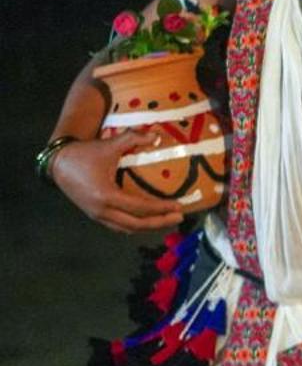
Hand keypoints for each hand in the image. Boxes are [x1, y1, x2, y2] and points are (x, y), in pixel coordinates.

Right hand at [51, 131, 186, 233]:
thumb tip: (157, 136)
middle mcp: (102, 210)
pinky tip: (147, 222)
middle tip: (179, 217)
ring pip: (128, 229)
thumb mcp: (109, 145)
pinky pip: (118, 227)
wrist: (57, 163)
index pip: (141, 208)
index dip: (162, 208)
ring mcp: (97, 216)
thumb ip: (133, 138)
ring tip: (167, 220)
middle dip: (160, 222)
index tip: (180, 206)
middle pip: (137, 224)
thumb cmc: (84, 154)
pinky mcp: (94, 216)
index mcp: (107, 195)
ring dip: (148, 227)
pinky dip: (135, 226)